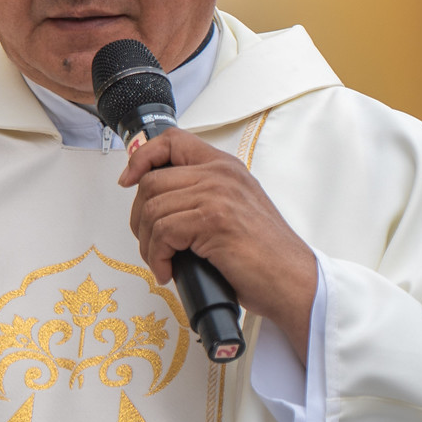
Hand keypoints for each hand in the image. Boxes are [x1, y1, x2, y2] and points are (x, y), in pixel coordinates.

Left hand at [118, 128, 317, 344]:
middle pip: (152, 181)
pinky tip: (170, 271)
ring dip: (148, 244)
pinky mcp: (214, 221)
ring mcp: (218, 195)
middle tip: (151, 244)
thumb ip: (203, 197)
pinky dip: (158, 257)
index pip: (172, 141)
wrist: (292, 281)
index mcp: (226, 167)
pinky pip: (163, 232)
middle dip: (139, 218)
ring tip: (162, 262)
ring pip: (153, 209)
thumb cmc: (265, 256)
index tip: (129, 180)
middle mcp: (222, 174)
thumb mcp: (234, 211)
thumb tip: (159, 203)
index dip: (142, 157)